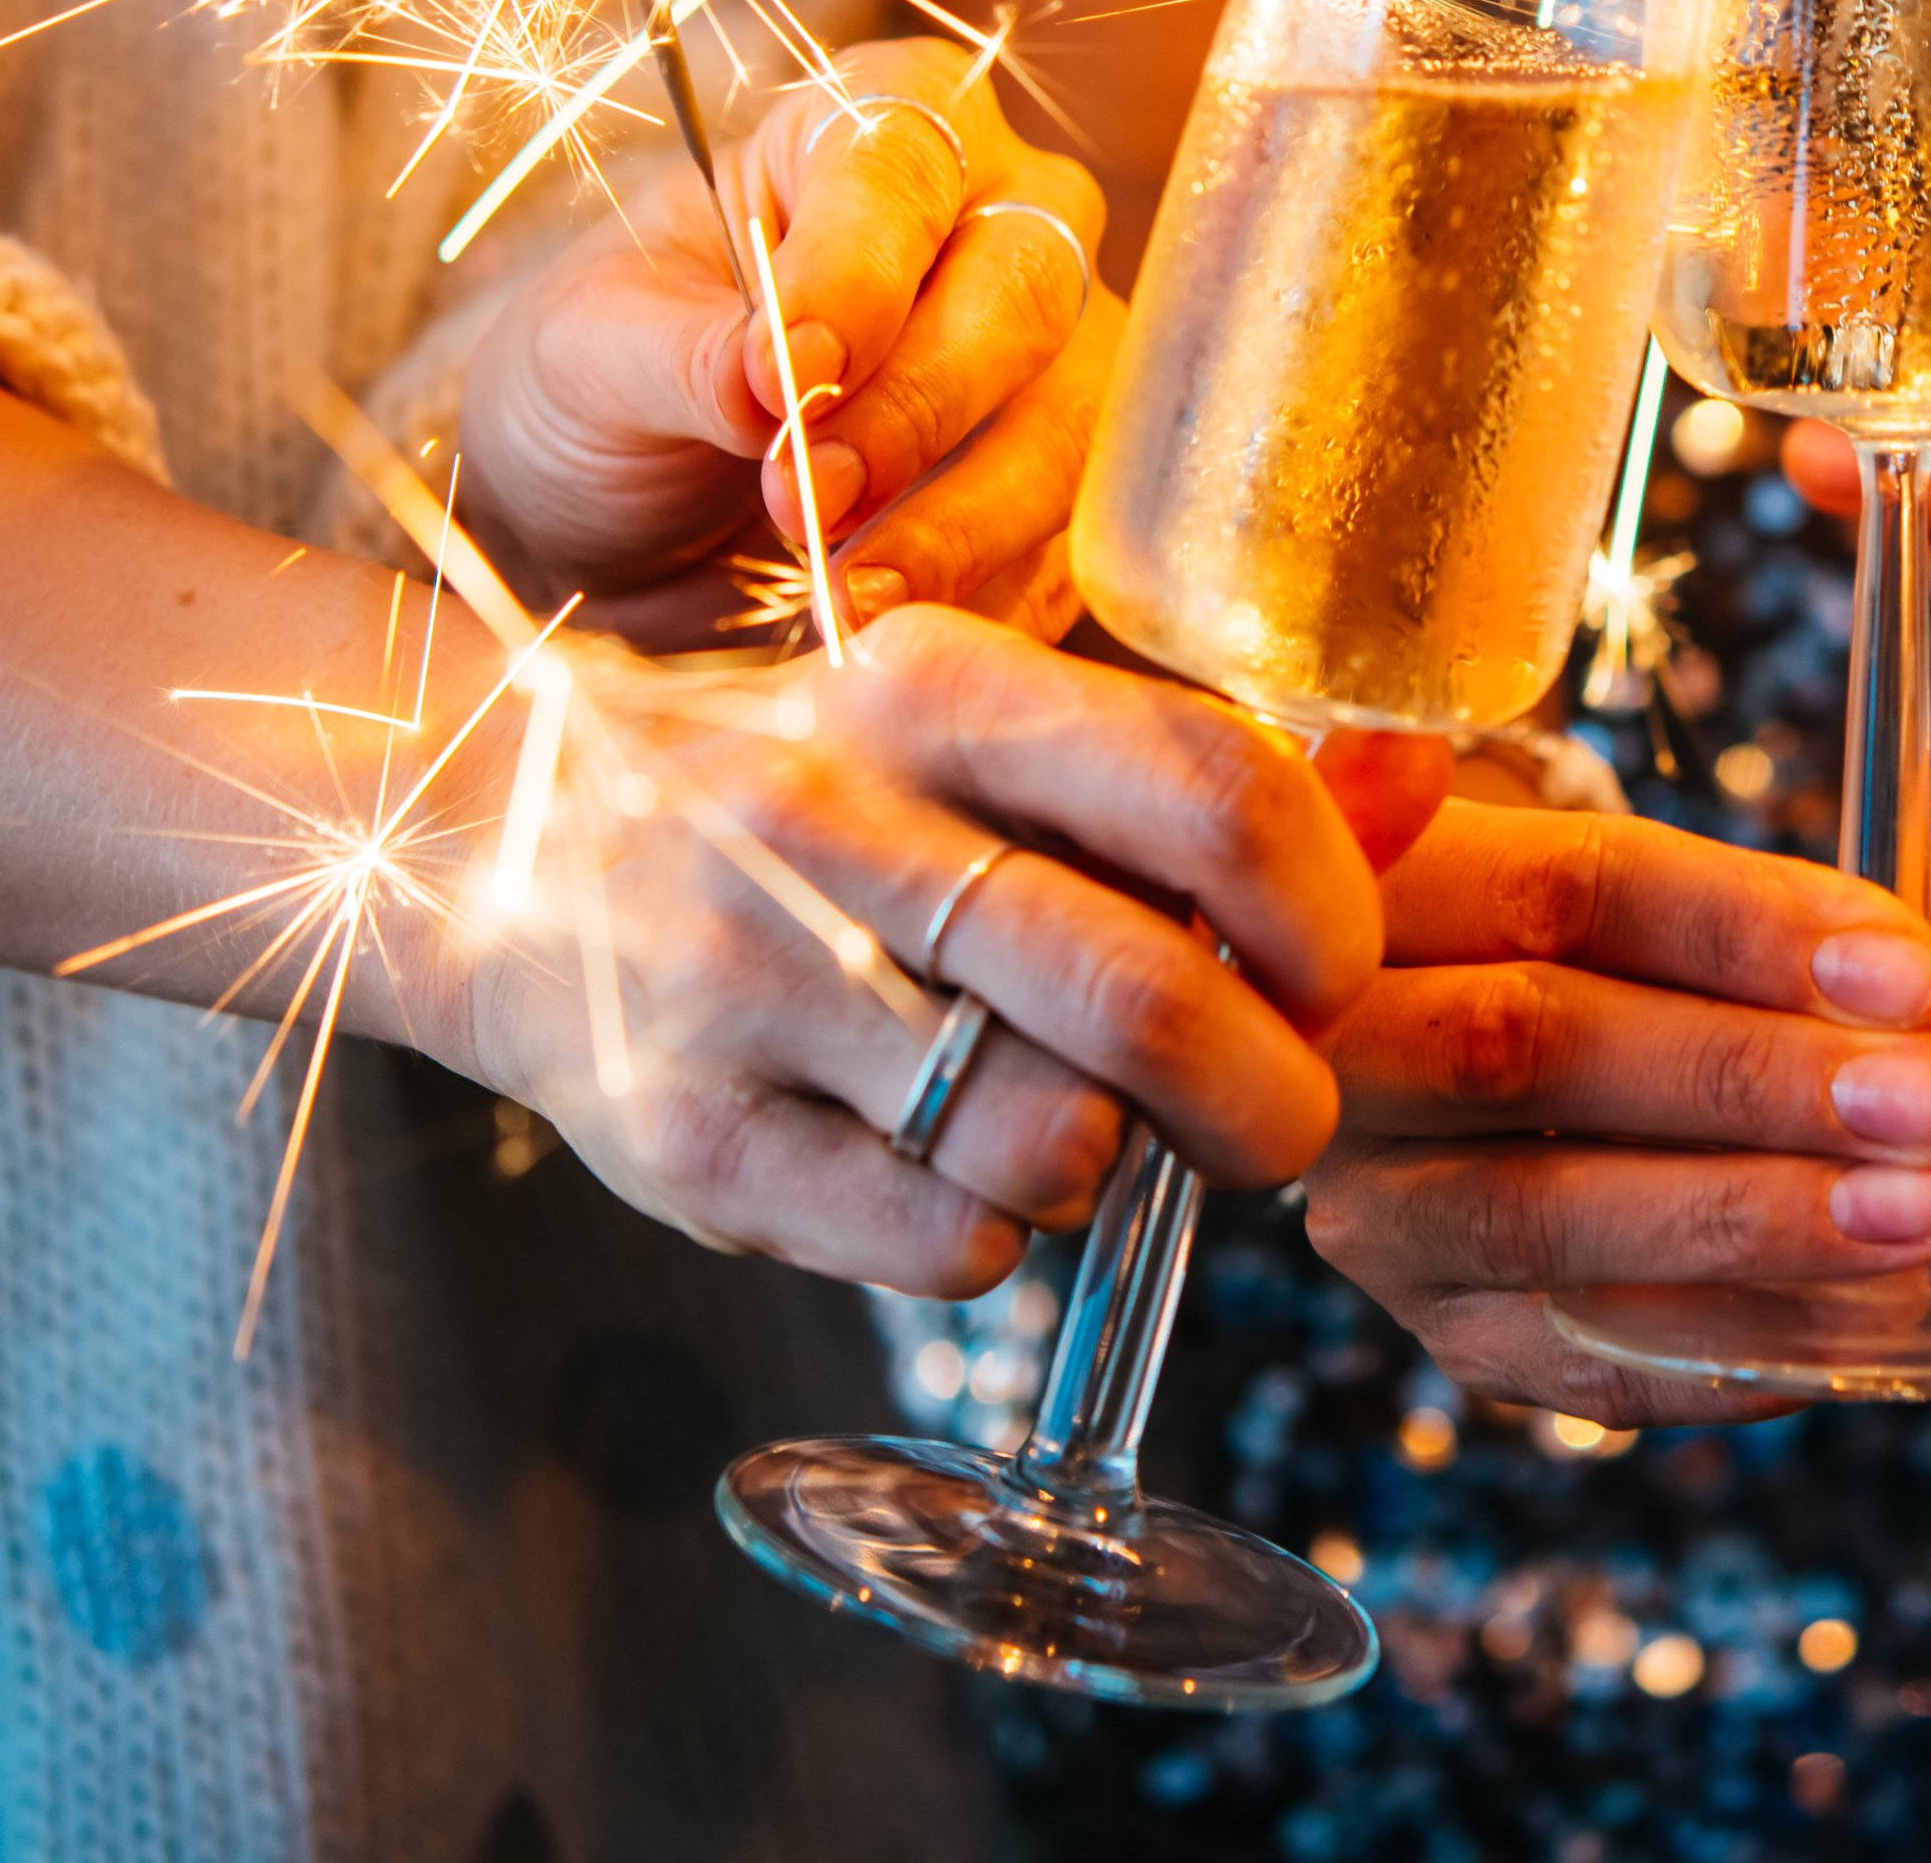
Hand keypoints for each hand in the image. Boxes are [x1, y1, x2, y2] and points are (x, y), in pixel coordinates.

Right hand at [444, 604, 1427, 1301]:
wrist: (500, 849)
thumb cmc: (820, 801)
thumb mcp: (985, 731)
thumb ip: (1194, 771)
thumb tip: (1430, 770)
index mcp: (936, 686)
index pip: (1217, 794)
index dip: (1333, 915)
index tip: (1338, 976)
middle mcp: (828, 819)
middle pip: (1154, 995)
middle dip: (1270, 1097)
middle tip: (1273, 1119)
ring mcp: (739, 985)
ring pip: (1053, 1140)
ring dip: (1120, 1166)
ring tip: (1088, 1127)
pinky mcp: (684, 1142)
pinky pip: (945, 1243)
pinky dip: (997, 1236)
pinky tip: (958, 1170)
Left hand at [461, 36, 1114, 644]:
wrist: (620, 520)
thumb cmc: (603, 385)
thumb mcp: (587, 353)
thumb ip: (674, 353)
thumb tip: (763, 382)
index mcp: (864, 133)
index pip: (902, 161)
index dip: (858, 266)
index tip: (787, 371)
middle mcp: (994, 220)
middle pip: (1026, 285)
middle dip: (917, 406)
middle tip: (804, 499)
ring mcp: (1057, 356)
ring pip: (1073, 420)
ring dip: (963, 520)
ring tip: (846, 598)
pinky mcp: (1069, 488)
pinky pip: (1076, 541)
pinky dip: (990, 597)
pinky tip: (899, 638)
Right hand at [1303, 800, 1930, 1424]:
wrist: (1448, 1072)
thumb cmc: (1579, 960)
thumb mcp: (1649, 899)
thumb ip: (1774, 932)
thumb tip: (1929, 1003)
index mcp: (1393, 881)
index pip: (1572, 889)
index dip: (1750, 933)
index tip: (1912, 975)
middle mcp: (1346, 1043)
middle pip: (1534, 1047)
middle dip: (1756, 1078)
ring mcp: (1375, 1203)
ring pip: (1541, 1215)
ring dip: (1756, 1217)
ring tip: (1920, 1210)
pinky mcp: (1439, 1329)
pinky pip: (1580, 1361)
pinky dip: (1734, 1342)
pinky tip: (1863, 1314)